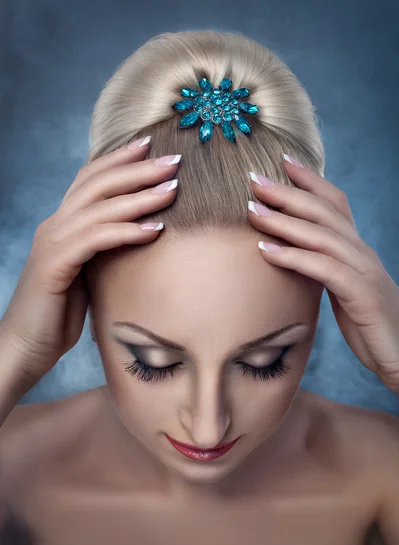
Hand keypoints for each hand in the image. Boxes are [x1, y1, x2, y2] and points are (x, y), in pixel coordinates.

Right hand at [1, 140, 179, 380]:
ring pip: (99, 207)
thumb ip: (103, 250)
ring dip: (139, 197)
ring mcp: (52, 242)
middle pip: (98, 183)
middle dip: (137, 168)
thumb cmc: (59, 313)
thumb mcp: (87, 273)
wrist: (25, 345)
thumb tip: (138, 236)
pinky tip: (155, 229)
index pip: (90, 179)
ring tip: (173, 189)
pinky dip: (127, 231)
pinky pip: (96, 239)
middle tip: (173, 161)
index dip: (119, 159)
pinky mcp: (54, 264)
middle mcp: (55, 225)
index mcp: (62, 224)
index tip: (151, 145)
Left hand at [247, 155, 398, 394]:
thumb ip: (326, 270)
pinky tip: (266, 251)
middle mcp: (363, 254)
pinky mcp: (364, 297)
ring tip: (252, 212)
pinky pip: (325, 271)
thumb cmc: (370, 325)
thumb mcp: (345, 291)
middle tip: (254, 179)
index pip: (335, 204)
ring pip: (323, 237)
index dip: (311, 180)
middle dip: (288, 193)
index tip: (282, 160)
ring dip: (284, 222)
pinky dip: (294, 258)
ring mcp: (365, 273)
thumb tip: (295, 259)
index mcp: (358, 250)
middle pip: (325, 212)